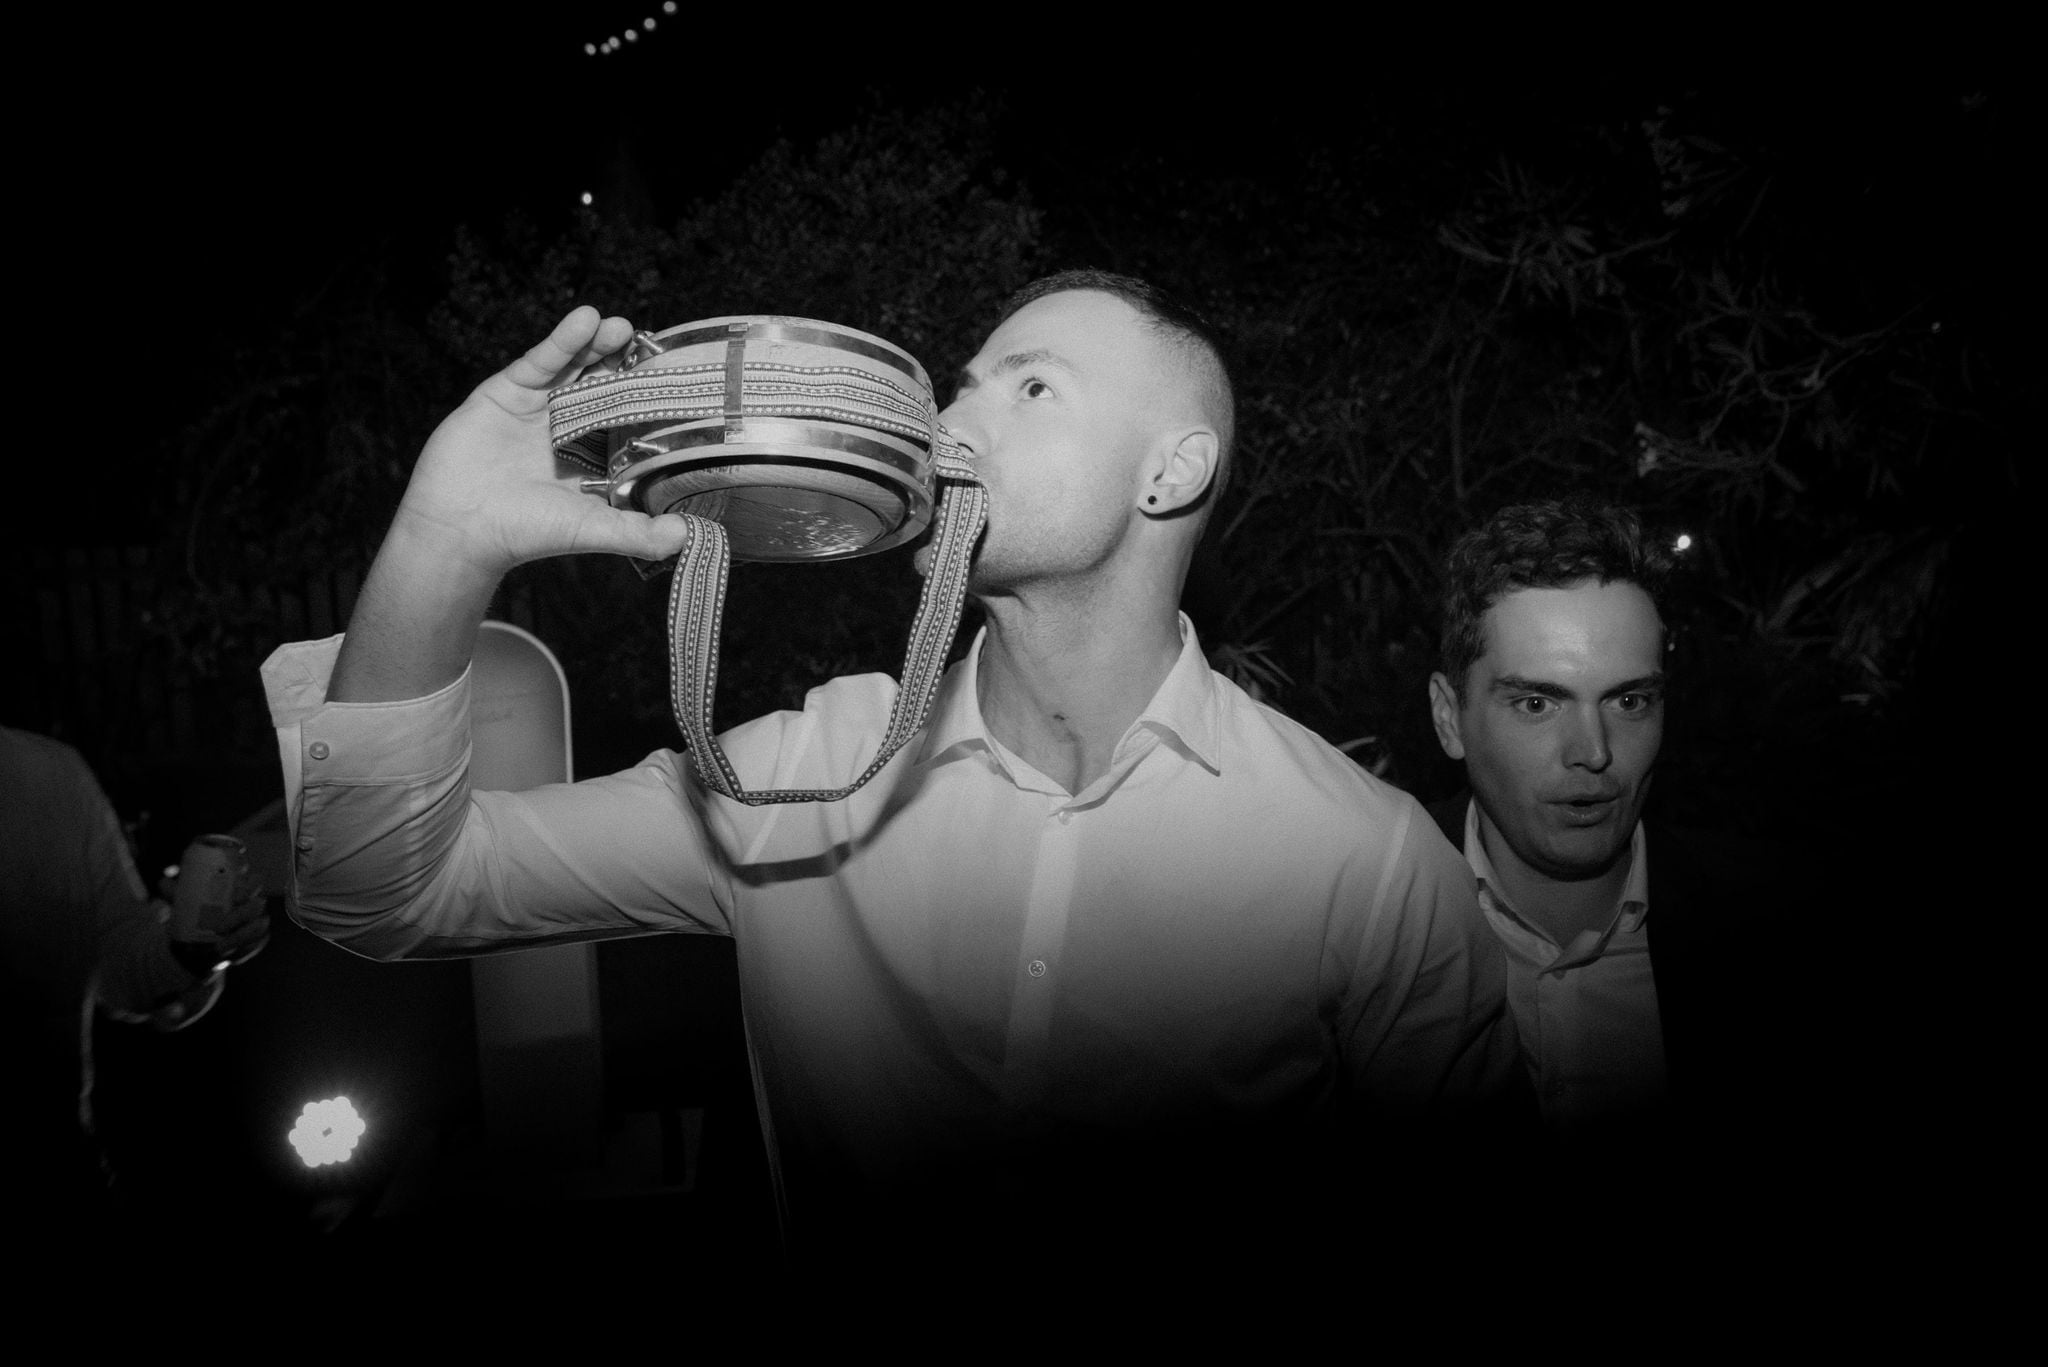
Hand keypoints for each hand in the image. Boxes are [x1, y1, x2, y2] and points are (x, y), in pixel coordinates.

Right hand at [393, 306, 694, 579]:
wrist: (460, 529)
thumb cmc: (527, 534)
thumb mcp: (593, 530)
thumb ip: (641, 533)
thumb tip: (690, 535)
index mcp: (593, 457)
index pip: (630, 419)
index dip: (650, 398)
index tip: (678, 378)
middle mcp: (569, 428)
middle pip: (605, 386)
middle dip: (625, 365)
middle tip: (649, 343)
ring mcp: (539, 407)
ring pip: (574, 368)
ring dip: (598, 345)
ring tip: (621, 327)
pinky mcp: (508, 391)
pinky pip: (539, 362)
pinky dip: (561, 341)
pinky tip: (583, 320)